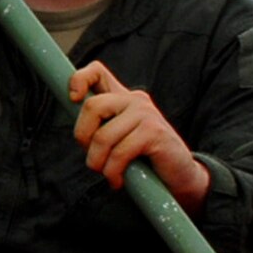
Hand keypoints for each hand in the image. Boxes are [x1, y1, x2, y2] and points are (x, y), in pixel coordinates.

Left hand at [68, 61, 210, 209]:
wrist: (179, 177)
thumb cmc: (143, 160)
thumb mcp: (117, 139)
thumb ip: (99, 128)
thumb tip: (76, 130)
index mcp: (123, 98)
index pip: (96, 72)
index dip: (78, 79)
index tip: (72, 99)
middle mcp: (135, 100)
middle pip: (91, 106)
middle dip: (83, 137)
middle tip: (94, 158)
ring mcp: (146, 114)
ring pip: (103, 136)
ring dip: (98, 162)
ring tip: (108, 174)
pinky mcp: (154, 132)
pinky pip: (120, 152)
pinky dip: (113, 172)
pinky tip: (118, 180)